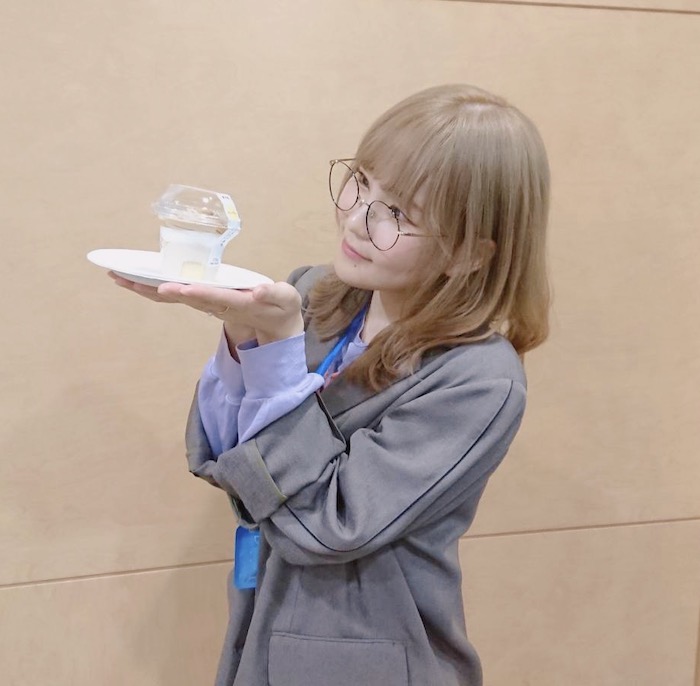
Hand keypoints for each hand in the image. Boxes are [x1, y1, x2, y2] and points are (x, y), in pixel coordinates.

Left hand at [108, 272, 302, 345]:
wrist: (275, 326)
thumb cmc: (281, 308)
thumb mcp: (285, 299)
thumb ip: (273, 294)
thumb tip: (257, 291)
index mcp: (238, 303)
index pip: (213, 297)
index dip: (193, 292)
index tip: (172, 289)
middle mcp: (218, 304)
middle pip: (184, 297)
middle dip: (156, 290)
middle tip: (128, 280)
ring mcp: (208, 304)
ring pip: (174, 297)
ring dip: (146, 289)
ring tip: (119, 277)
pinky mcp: (203, 300)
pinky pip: (174, 294)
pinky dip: (153, 288)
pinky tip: (133, 281)